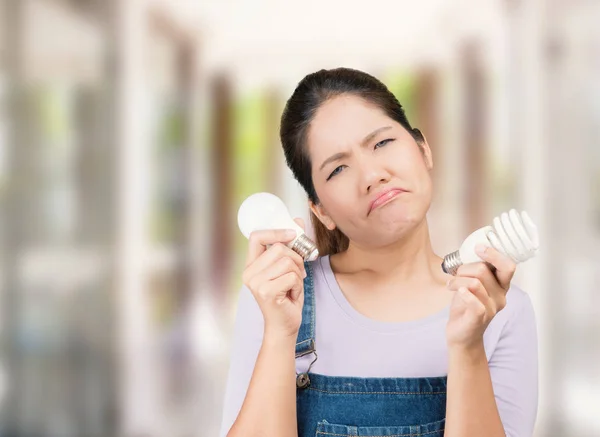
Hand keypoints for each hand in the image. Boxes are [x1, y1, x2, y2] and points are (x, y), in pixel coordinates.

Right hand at [242, 218, 306, 339]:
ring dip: (298, 273)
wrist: (284, 326)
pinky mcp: (266, 292)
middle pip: (279, 248)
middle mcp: (249, 273)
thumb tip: (297, 222)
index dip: (275, 231)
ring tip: (293, 285)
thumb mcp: (288, 269)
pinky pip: (292, 276)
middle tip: (298, 273)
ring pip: (288, 261)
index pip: (256, 236)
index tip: (292, 234)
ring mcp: (256, 283)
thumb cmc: (286, 297)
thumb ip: (290, 247)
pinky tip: (292, 294)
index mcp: (251, 265)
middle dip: (297, 259)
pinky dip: (298, 285)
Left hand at [445, 245, 516, 349]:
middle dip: (464, 268)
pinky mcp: (479, 319)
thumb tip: (470, 251)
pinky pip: (474, 302)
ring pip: (474, 283)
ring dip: (457, 280)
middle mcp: (500, 297)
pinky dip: (463, 293)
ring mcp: (491, 309)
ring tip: (451, 285)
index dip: (494, 254)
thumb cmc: (466, 307)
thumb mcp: (474, 285)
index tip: (479, 248)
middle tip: (456, 275)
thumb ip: (476, 271)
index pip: (508, 267)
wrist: (462, 336)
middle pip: (484, 271)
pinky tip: (456, 292)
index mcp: (501, 286)